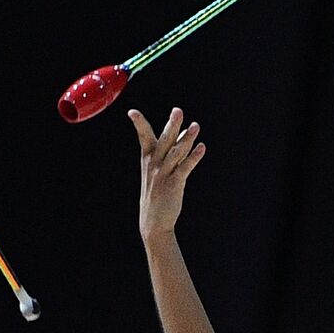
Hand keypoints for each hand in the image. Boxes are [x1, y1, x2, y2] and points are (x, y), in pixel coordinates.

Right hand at [130, 107, 205, 240]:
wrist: (153, 221)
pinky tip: (202, 147)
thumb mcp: (160, 170)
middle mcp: (154, 165)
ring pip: (176, 152)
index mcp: (147, 159)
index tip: (131, 112)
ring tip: (196, 126)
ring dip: (187, 139)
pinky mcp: (174, 184)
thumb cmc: (157, 193)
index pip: (143, 137)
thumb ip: (174, 151)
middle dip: (171, 125)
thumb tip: (186, 133)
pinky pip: (185, 168)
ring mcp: (163, 174)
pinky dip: (194, 157)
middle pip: (164, 141)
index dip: (139, 124)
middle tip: (177, 110)